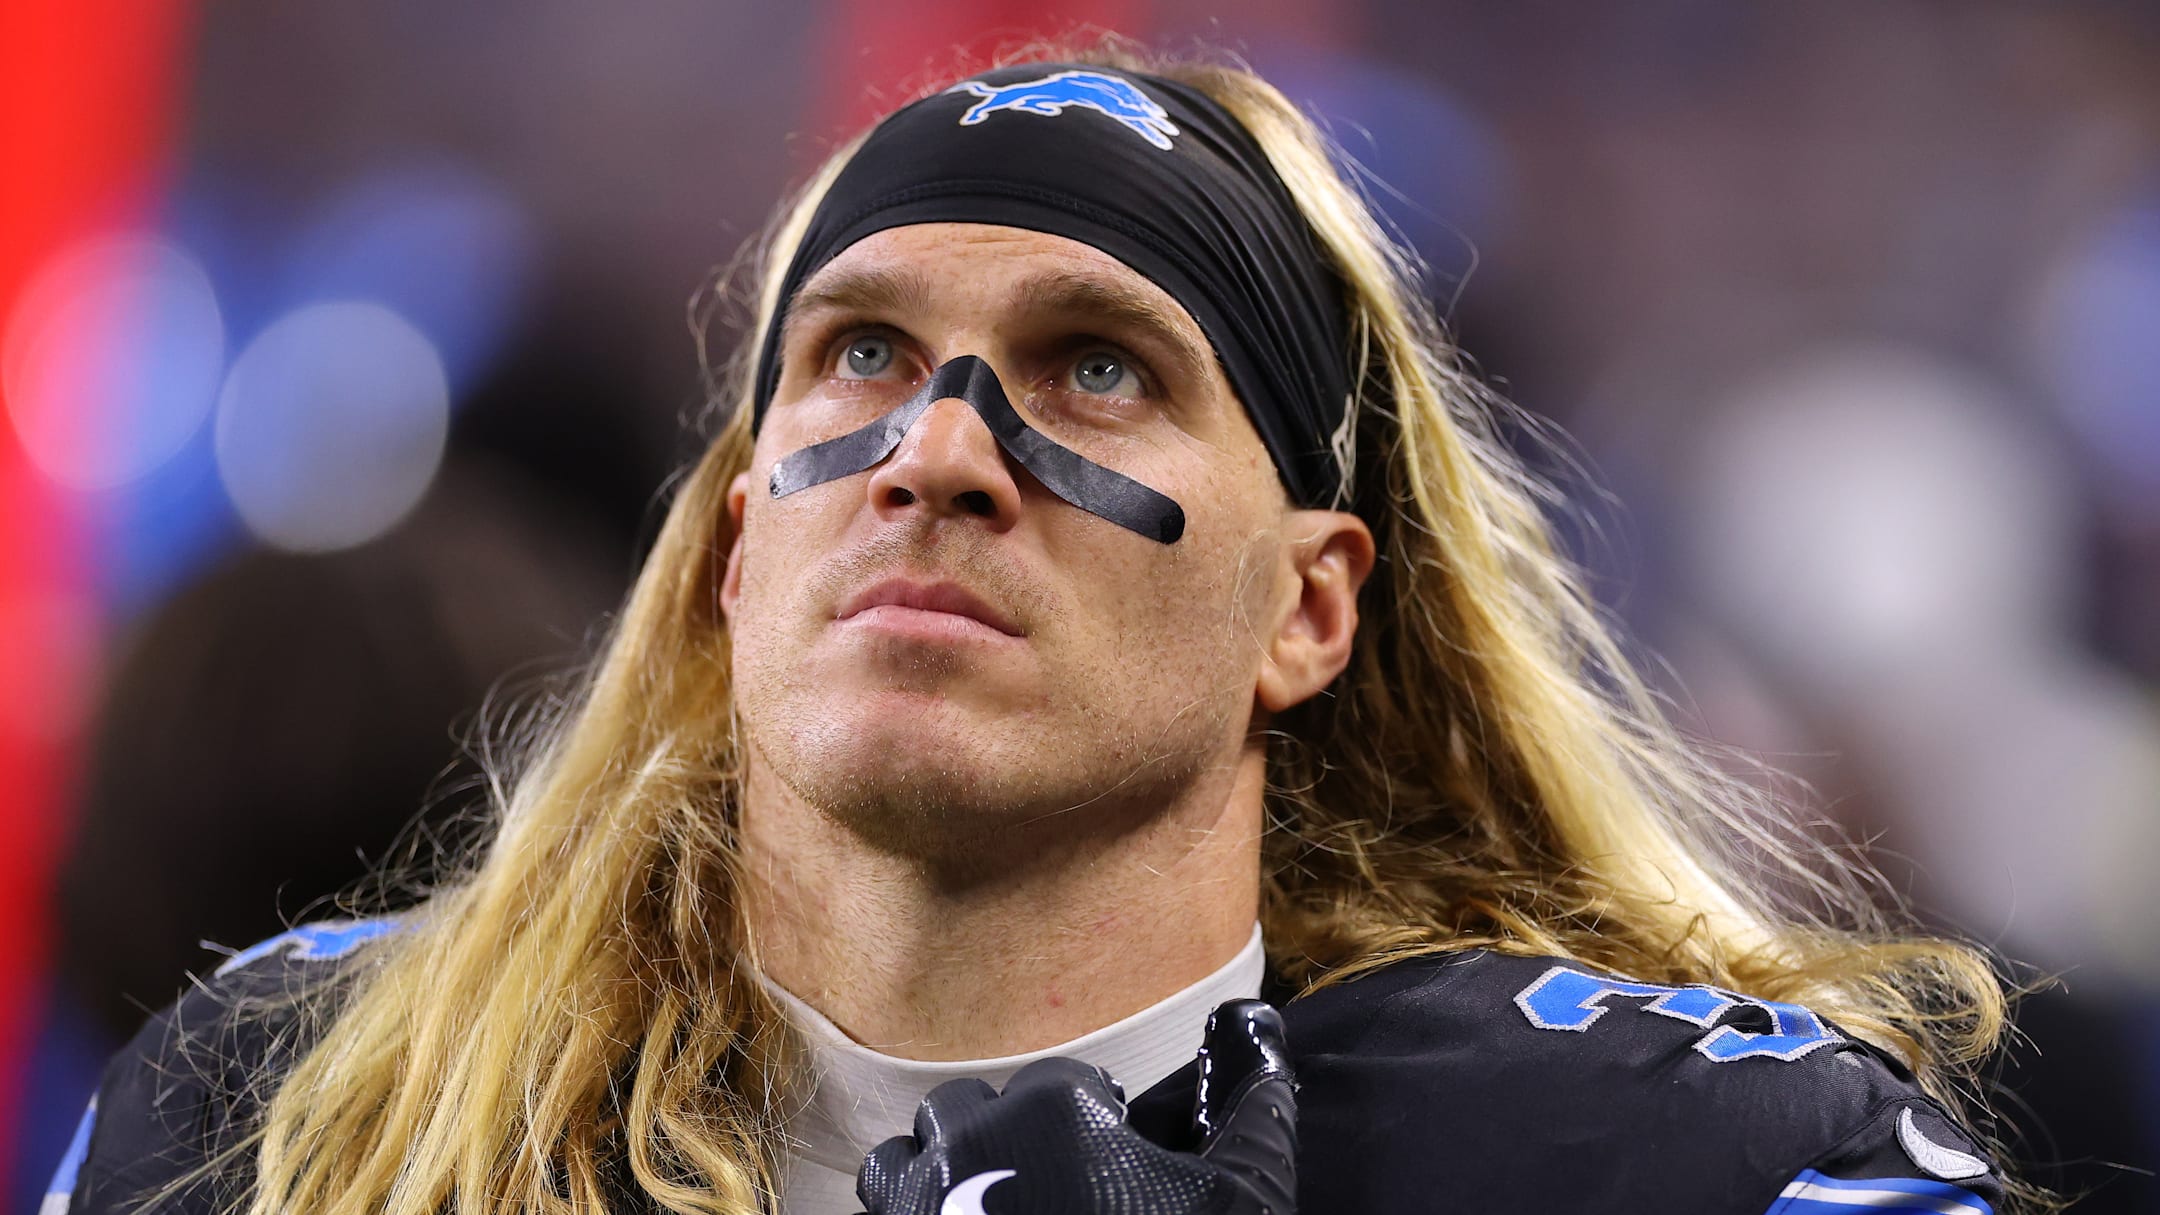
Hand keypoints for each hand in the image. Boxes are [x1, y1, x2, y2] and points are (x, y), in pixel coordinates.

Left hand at [853, 999, 1297, 1214]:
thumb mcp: (1242, 1195)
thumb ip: (1257, 1110)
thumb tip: (1258, 1029)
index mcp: (1051, 1112)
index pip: (1058, 1081)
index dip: (1090, 1115)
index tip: (1109, 1157)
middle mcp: (970, 1144)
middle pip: (963, 1109)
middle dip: (999, 1134)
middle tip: (1045, 1186)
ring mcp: (919, 1208)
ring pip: (900, 1161)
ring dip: (932, 1175)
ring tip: (980, 1212)